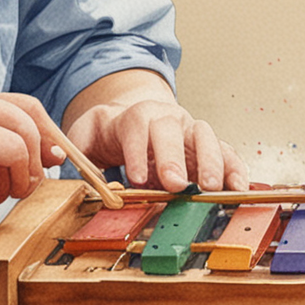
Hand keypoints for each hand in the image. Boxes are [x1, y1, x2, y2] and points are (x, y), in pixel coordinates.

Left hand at [65, 99, 246, 191]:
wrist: (132, 117)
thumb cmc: (107, 133)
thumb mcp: (84, 138)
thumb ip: (76, 153)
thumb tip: (65, 172)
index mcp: (135, 116)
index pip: (137, 128)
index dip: (138, 151)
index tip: (137, 177)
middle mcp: (168, 118)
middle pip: (174, 130)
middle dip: (175, 157)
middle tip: (176, 184)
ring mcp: (191, 131)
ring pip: (206, 137)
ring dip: (210, 163)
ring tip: (212, 188)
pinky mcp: (209, 147)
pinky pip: (227, 153)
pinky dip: (235, 169)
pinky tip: (238, 188)